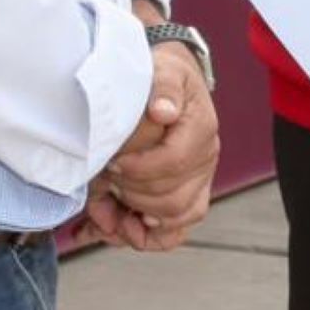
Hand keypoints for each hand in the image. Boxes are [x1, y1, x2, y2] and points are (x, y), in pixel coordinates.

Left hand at [81, 39, 219, 251]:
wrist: (173, 85)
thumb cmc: (163, 79)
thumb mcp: (163, 72)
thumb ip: (163, 88)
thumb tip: (163, 111)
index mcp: (201, 129)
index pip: (174, 163)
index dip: (138, 170)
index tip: (111, 162)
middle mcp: (206, 159)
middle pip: (171, 199)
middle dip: (130, 195)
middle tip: (102, 181)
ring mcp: (200, 181)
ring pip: (173, 220)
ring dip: (133, 219)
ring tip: (103, 208)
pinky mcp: (189, 195)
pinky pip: (177, 231)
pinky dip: (147, 237)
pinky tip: (120, 228)